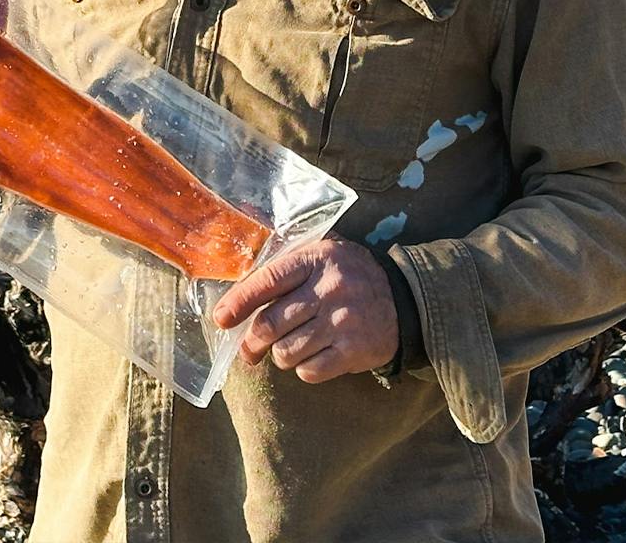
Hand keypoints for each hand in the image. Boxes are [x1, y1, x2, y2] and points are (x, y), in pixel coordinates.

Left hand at [212, 238, 398, 383]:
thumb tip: (238, 292)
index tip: (221, 319)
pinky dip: (303, 369)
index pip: (268, 280)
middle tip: (248, 350)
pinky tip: (312, 357)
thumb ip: (285, 265)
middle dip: (251, 341)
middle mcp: (329, 289)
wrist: (404, 299)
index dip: (239, 302)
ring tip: (288, 349)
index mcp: (316, 259)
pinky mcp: (353, 351)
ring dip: (279, 356)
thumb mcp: (322, 255)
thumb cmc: (349, 276)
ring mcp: (342, 321)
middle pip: (271, 323)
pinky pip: (310, 371)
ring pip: (287, 351)